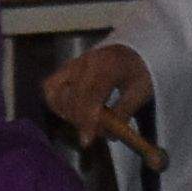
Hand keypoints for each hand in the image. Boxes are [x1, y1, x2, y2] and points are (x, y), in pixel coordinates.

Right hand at [39, 42, 155, 149]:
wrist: (134, 49)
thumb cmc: (139, 71)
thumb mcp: (140, 92)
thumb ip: (123, 113)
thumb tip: (108, 134)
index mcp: (108, 65)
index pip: (91, 95)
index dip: (86, 120)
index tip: (86, 141)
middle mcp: (86, 61)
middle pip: (71, 96)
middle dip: (78, 120)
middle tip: (91, 133)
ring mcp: (74, 63)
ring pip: (54, 90)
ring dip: (64, 110)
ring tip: (81, 119)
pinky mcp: (66, 67)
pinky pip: (50, 85)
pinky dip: (56, 101)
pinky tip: (70, 110)